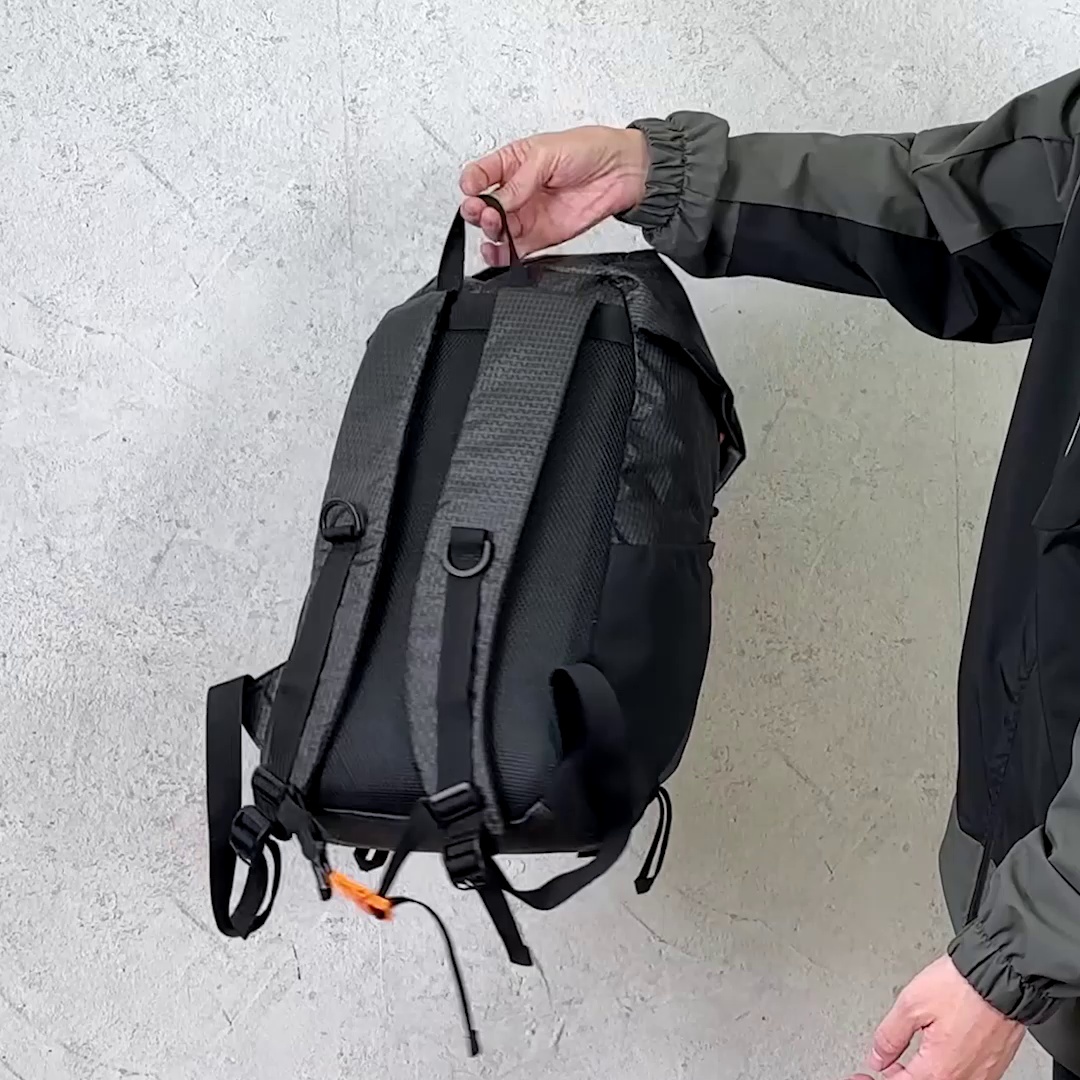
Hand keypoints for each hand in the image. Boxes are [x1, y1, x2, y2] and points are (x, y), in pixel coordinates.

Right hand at [459, 126, 648, 265]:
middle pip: (484, 207)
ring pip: (497, 231)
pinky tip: (497, 252)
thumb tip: (496, 200)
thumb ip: (519, 181)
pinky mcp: (541, 237)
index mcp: (512, 163)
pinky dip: (503, 255)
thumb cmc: (589, 150)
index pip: (480, 175)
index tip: (471, 188)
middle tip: (482, 211)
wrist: (621, 172)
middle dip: (477, 210)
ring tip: (494, 226)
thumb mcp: (547, 154)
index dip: (471, 183)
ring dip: (489, 232)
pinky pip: (515, 251)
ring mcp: (527, 215)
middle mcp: (516, 191)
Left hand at [850, 956, 1024, 1079]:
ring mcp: (981, 1075)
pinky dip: (941, 1068)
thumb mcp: (911, 1005)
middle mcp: (963, 1079)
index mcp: (939, 1071)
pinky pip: (962, 1075)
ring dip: (919, 1073)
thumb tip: (878, 1056)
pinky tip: (932, 1054)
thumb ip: (890, 1036)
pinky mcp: (993, 1065)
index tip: (865, 1073)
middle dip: (899, 1076)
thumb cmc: (963, 988)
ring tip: (902, 1058)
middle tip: (884, 1064)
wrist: (1002, 978)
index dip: (879, 1078)